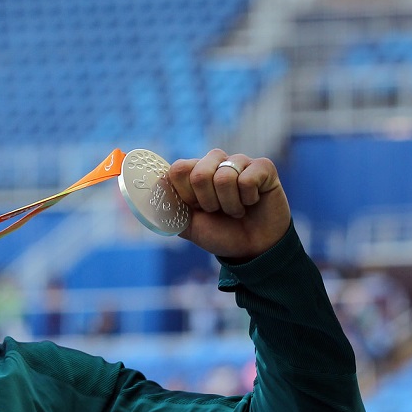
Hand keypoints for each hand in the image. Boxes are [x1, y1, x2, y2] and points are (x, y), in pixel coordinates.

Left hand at [168, 150, 290, 261]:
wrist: (253, 250)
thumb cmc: (220, 235)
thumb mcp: (188, 226)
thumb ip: (168, 208)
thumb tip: (147, 193)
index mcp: (195, 171)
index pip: (179, 169)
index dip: (186, 194)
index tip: (196, 208)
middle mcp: (216, 162)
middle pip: (199, 173)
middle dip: (208, 202)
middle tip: (218, 211)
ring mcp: (239, 161)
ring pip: (224, 177)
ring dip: (230, 204)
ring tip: (236, 210)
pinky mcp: (263, 167)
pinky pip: (247, 179)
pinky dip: (248, 199)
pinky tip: (252, 202)